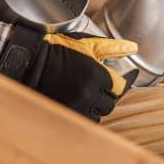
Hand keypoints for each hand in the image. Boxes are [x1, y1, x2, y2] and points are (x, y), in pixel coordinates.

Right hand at [0, 26, 137, 120]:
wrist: (30, 59)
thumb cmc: (58, 48)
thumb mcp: (86, 44)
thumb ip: (111, 47)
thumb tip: (133, 47)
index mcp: (97, 74)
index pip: (120, 87)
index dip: (115, 83)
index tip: (110, 80)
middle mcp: (90, 92)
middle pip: (110, 103)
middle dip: (104, 94)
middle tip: (95, 86)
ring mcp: (78, 104)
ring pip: (98, 114)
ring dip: (95, 106)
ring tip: (85, 94)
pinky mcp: (67, 112)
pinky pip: (84, 120)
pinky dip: (83, 113)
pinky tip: (77, 101)